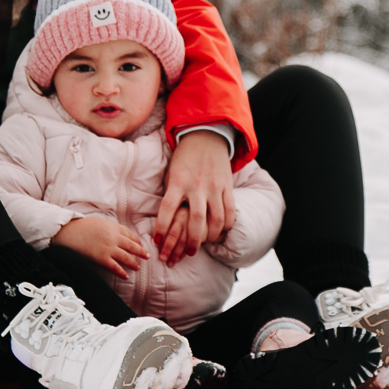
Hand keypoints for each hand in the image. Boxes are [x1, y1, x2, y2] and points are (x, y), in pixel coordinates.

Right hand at [53, 215, 150, 278]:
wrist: (68, 232)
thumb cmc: (80, 227)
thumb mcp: (98, 222)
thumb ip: (108, 228)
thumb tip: (114, 233)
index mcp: (112, 227)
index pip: (129, 234)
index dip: (136, 240)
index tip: (140, 244)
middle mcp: (113, 237)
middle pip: (131, 246)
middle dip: (140, 251)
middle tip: (147, 256)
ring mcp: (108, 248)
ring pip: (126, 257)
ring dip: (133, 263)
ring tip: (137, 267)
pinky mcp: (101, 258)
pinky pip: (115, 267)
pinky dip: (121, 272)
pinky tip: (126, 276)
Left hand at [156, 130, 235, 265]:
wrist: (206, 135)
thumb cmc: (183, 158)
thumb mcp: (171, 173)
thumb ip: (170, 194)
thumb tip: (165, 220)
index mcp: (178, 181)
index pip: (167, 208)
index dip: (161, 227)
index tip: (158, 241)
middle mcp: (196, 185)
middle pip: (196, 219)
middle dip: (192, 241)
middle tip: (189, 253)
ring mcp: (214, 186)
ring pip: (216, 218)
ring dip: (211, 236)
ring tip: (205, 244)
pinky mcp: (226, 186)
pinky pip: (230, 210)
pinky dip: (226, 224)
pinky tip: (220, 231)